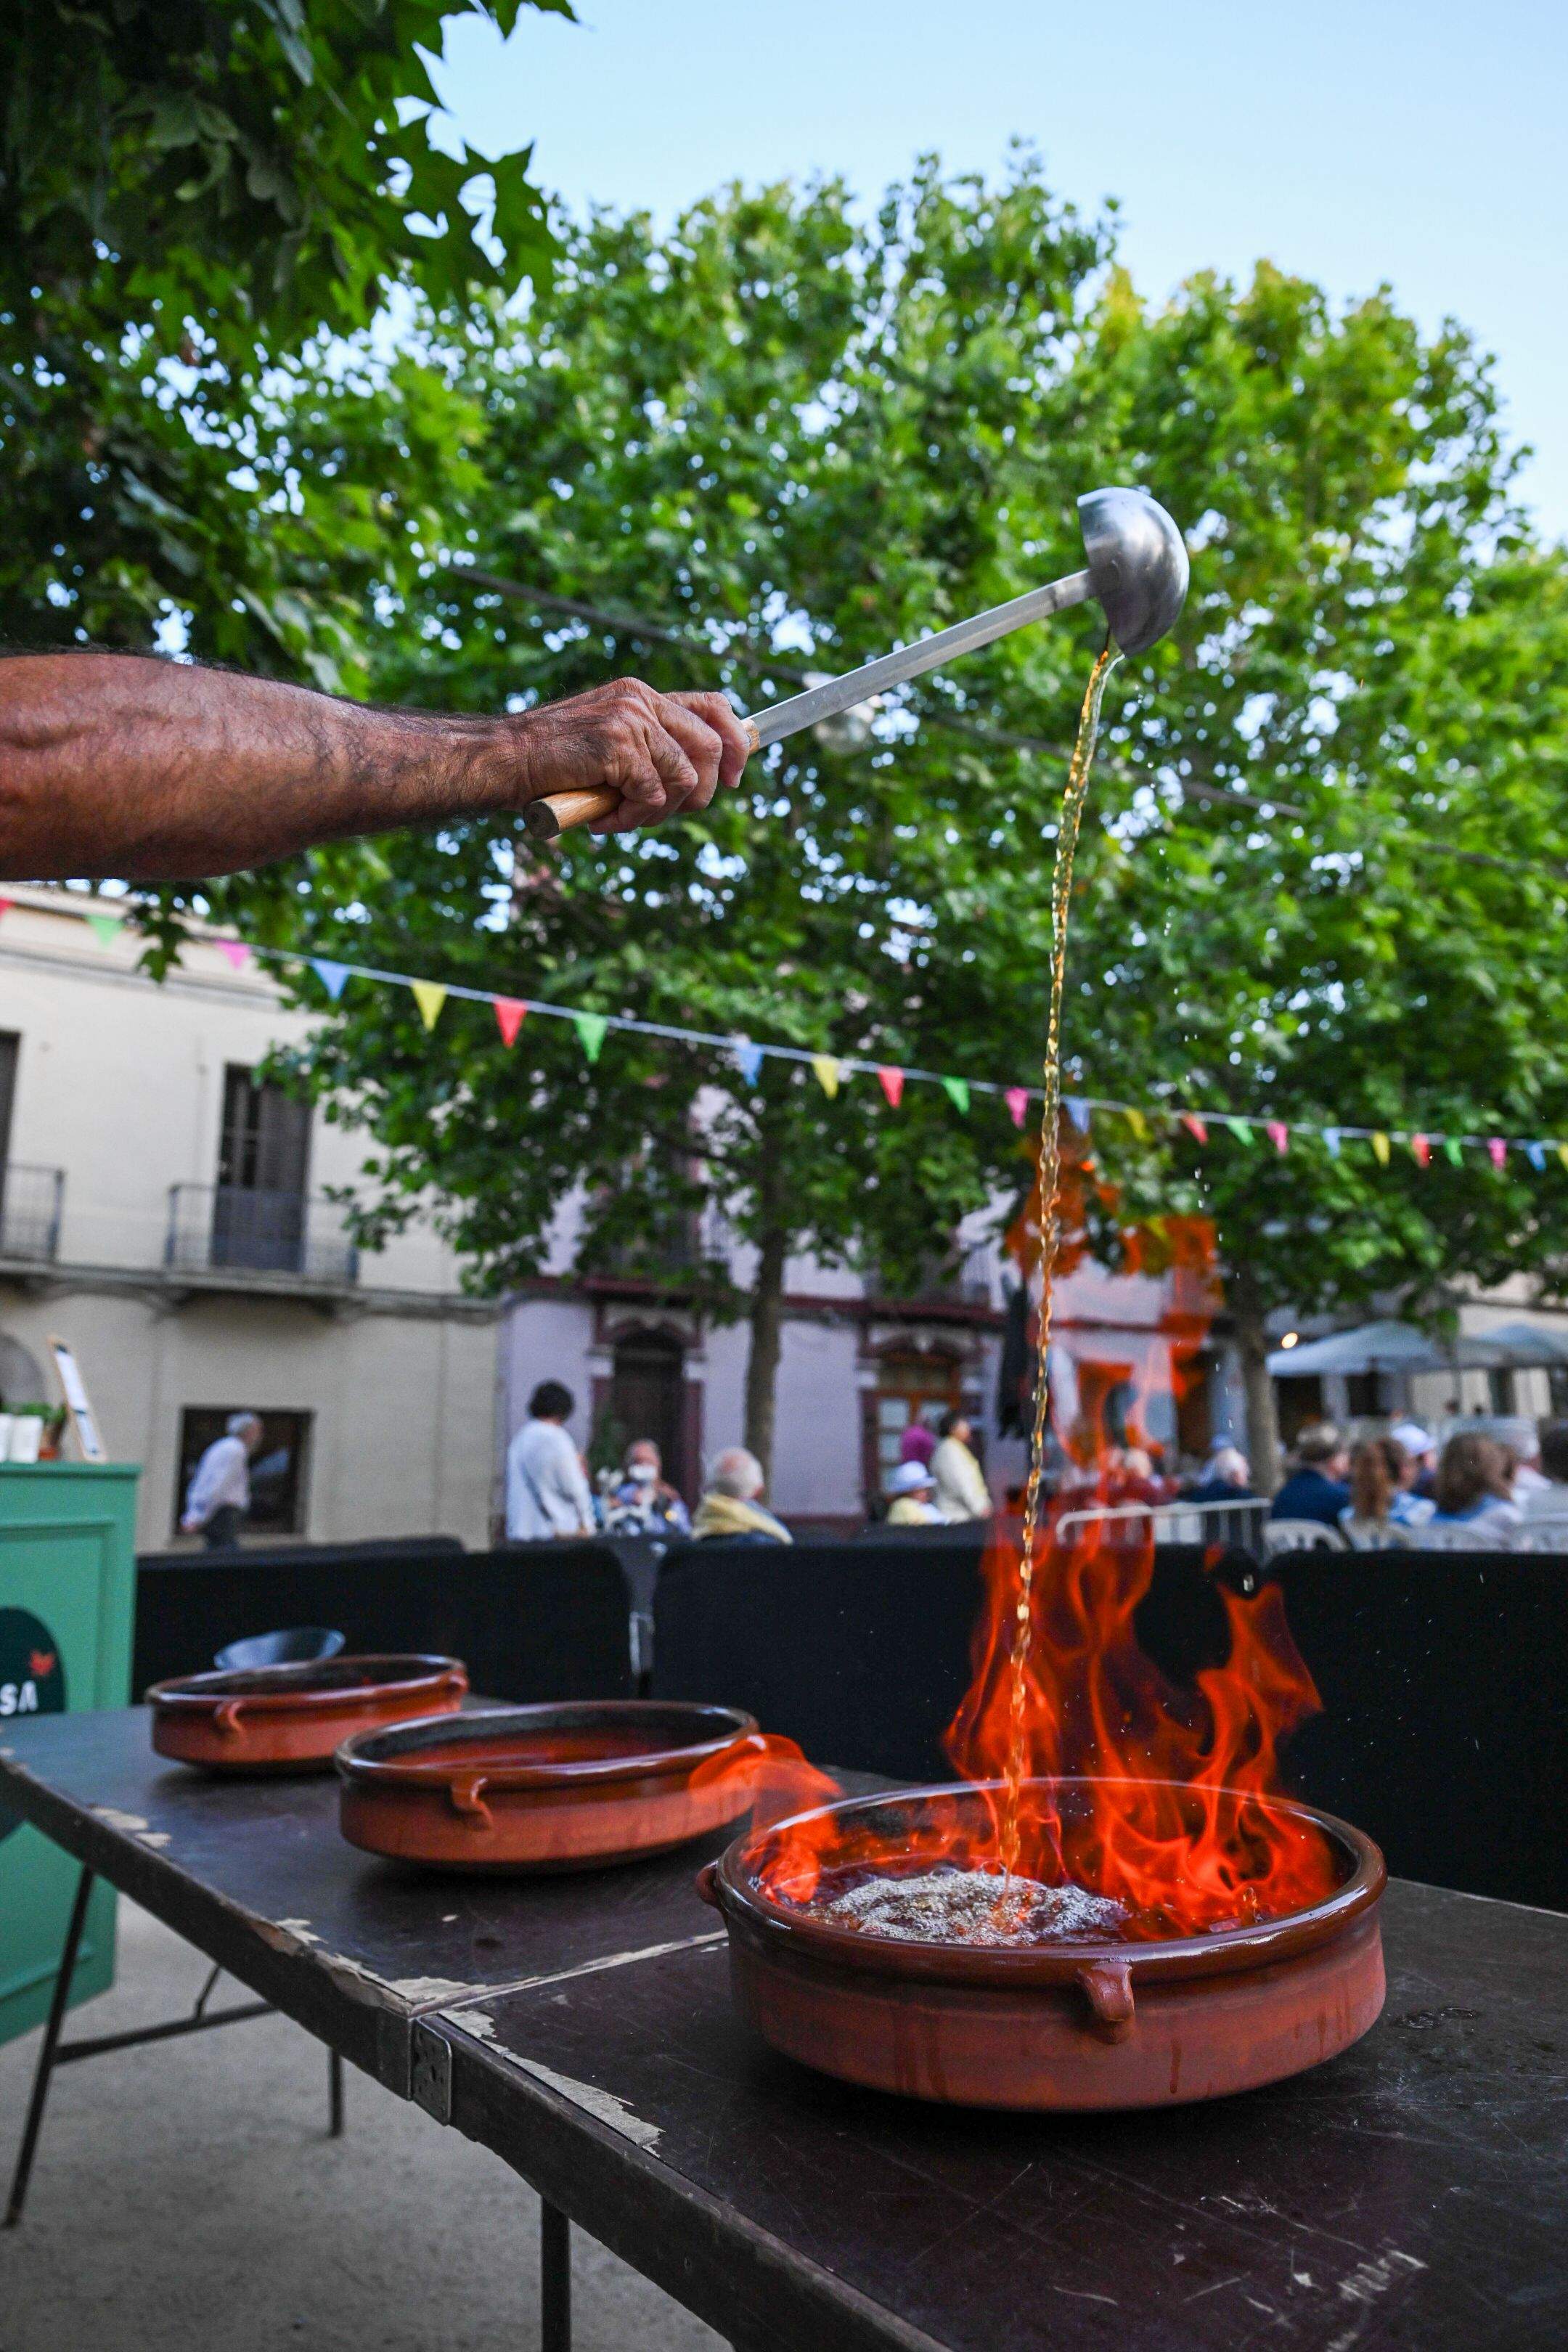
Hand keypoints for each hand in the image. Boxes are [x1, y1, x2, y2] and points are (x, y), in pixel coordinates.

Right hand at [509, 679, 751, 833]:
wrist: (504, 759)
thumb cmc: (551, 762)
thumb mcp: (607, 745)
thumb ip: (646, 749)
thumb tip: (697, 783)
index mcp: (641, 695)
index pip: (713, 707)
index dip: (736, 743)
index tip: (735, 779)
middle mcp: (641, 700)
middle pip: (712, 747)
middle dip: (701, 793)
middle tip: (664, 813)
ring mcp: (631, 720)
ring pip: (686, 779)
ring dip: (660, 813)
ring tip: (623, 818)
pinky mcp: (619, 746)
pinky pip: (653, 797)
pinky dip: (632, 820)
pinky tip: (603, 820)